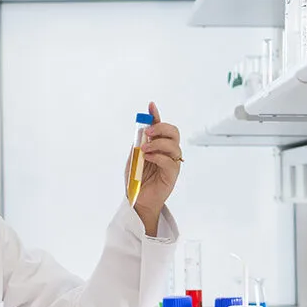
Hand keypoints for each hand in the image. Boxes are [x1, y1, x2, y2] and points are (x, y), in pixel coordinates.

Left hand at [127, 101, 181, 235]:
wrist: (137, 200)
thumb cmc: (135, 180)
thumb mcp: (133, 158)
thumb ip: (138, 144)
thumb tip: (140, 129)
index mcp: (158, 146)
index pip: (160, 127)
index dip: (156, 115)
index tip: (150, 106)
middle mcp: (167, 152)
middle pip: (173, 132)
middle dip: (160, 128)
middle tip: (147, 133)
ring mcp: (172, 162)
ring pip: (173, 145)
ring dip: (158, 144)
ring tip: (145, 150)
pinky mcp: (172, 174)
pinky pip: (170, 161)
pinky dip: (158, 156)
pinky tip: (148, 158)